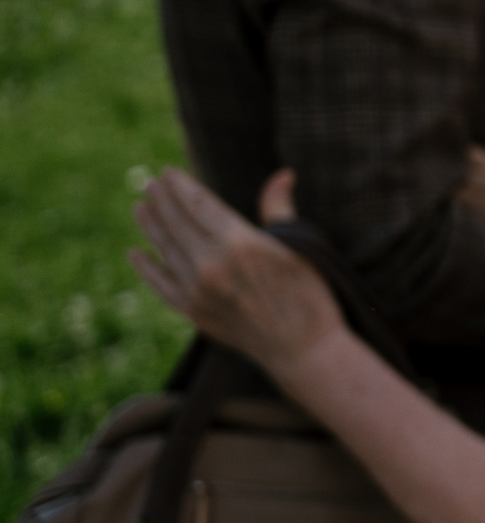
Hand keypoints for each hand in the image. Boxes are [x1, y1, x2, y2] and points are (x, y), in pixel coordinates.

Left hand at [130, 168, 348, 383]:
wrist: (302, 349)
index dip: (181, 186)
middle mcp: (211, 265)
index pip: (199, 204)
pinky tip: (136, 252)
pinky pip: (160, 283)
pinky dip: (146, 267)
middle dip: (162, 200)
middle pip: (177, 223)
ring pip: (165, 249)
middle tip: (150, 183)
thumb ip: (279, 208)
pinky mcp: (192, 312)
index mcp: (240, 243)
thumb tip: (282, 174)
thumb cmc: (310, 294)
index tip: (169, 172)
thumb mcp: (301, 246)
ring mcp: (197, 291)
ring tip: (140, 207)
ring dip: (150, 226)